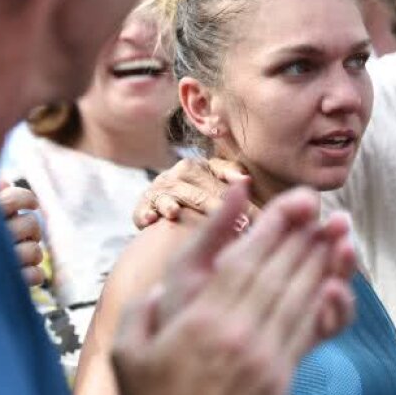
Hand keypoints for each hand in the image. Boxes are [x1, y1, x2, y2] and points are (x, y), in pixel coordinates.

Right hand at [0, 181, 44, 286]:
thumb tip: (4, 182)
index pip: (14, 198)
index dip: (27, 198)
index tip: (31, 204)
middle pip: (31, 224)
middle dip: (31, 230)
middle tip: (22, 236)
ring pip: (34, 251)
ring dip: (32, 254)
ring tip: (19, 257)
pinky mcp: (5, 286)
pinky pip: (36, 275)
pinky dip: (34, 274)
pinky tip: (22, 273)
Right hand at [111, 182, 355, 394]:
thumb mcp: (126, 350)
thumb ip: (142, 309)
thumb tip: (161, 281)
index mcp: (199, 321)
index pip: (243, 262)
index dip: (271, 228)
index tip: (289, 202)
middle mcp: (236, 334)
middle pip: (277, 273)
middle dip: (301, 235)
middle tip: (319, 205)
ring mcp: (263, 357)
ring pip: (298, 298)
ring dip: (320, 261)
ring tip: (335, 233)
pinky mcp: (280, 378)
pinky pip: (307, 331)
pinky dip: (323, 302)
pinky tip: (333, 281)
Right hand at [133, 157, 256, 228]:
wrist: (165, 199)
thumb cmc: (198, 190)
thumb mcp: (213, 177)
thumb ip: (230, 173)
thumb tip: (245, 179)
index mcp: (196, 167)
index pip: (221, 187)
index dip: (239, 203)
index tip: (253, 220)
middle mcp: (176, 176)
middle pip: (197, 194)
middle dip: (213, 209)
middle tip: (228, 227)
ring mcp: (158, 191)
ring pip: (167, 198)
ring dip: (169, 205)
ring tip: (174, 212)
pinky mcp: (143, 206)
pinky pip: (142, 209)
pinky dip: (144, 213)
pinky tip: (150, 219)